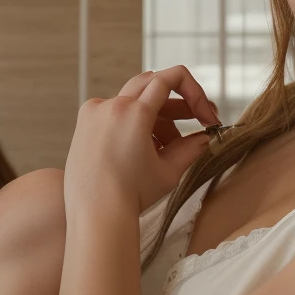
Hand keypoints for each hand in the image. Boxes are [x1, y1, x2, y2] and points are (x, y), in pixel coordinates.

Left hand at [66, 67, 219, 212]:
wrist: (95, 215)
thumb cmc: (130, 196)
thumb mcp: (169, 170)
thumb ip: (193, 147)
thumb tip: (209, 137)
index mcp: (133, 113)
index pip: (170, 79)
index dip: (195, 92)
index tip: (205, 115)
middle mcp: (111, 106)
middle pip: (154, 85)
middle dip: (179, 104)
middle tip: (198, 120)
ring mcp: (94, 113)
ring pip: (136, 101)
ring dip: (157, 117)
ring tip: (168, 147)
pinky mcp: (85, 123)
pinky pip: (116, 112)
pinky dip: (134, 123)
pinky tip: (143, 149)